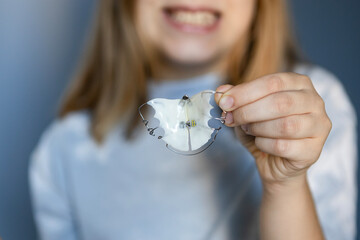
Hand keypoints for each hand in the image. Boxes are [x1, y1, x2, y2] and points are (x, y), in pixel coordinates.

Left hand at [216, 73, 331, 185]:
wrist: (275, 163)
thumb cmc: (263, 131)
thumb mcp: (245, 110)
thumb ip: (234, 99)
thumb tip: (221, 92)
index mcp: (299, 83)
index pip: (272, 82)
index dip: (245, 92)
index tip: (224, 102)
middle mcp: (314, 101)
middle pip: (280, 103)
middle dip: (248, 112)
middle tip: (231, 119)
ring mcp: (319, 126)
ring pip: (284, 125)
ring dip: (257, 128)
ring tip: (248, 130)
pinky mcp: (314, 150)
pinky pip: (284, 146)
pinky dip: (264, 145)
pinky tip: (260, 143)